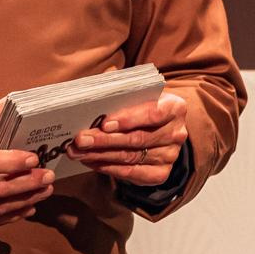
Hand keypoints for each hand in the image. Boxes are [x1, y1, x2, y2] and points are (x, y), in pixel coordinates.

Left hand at [70, 91, 189, 187]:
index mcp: (175, 107)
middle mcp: (176, 133)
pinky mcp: (161, 173)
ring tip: (78, 152)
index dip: (129, 119)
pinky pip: (131, 173)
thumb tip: (102, 79)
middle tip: (80, 140)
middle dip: (105, 140)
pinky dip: (108, 168)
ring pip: (130, 157)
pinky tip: (91, 162)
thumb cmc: (144, 106)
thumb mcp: (139, 92)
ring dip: (100, 155)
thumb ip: (123, 85)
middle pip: (138, 138)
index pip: (154, 113)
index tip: (105, 123)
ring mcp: (170, 155)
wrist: (160, 129)